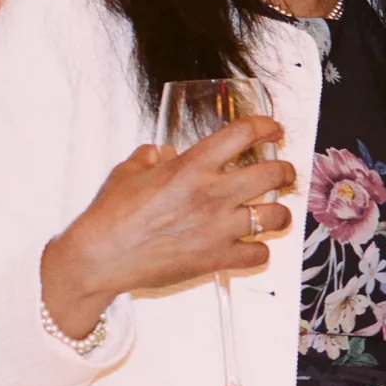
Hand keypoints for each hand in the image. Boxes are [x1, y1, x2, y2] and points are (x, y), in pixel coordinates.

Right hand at [39, 118, 296, 338]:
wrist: (101, 257)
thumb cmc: (111, 214)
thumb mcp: (128, 172)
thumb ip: (149, 157)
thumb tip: (158, 153)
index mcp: (193, 166)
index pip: (243, 133)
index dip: (266, 127)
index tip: (273, 129)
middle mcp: (213, 194)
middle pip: (274, 174)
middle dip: (285, 171)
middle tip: (282, 172)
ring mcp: (220, 228)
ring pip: (276, 216)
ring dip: (279, 213)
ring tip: (272, 212)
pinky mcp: (218, 258)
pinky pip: (259, 254)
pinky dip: (258, 250)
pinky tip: (250, 246)